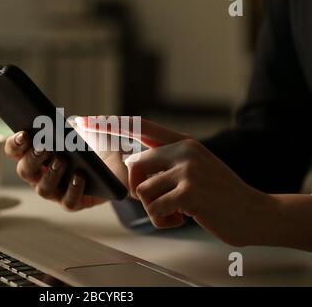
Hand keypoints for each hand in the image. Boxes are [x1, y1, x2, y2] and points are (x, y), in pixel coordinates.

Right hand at [4, 128, 128, 210]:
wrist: (117, 157)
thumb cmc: (94, 140)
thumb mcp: (84, 125)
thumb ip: (76, 121)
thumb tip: (75, 122)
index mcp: (36, 153)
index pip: (15, 151)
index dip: (15, 144)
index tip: (24, 134)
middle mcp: (41, 175)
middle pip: (25, 171)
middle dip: (32, 158)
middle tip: (43, 146)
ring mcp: (56, 190)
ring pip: (43, 189)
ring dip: (51, 174)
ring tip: (62, 161)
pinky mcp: (75, 201)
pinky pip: (69, 202)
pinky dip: (73, 190)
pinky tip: (79, 176)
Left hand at [82, 116, 273, 246]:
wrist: (254, 211)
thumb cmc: (219, 193)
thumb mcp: (195, 167)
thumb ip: (166, 161)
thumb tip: (130, 165)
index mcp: (183, 142)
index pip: (140, 127)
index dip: (111, 123)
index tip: (85, 119)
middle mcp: (183, 150)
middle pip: (134, 167)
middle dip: (139, 189)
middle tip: (162, 201)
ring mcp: (187, 169)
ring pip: (141, 190)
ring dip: (155, 208)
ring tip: (179, 210)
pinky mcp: (189, 191)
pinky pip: (154, 208)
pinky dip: (164, 220)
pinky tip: (185, 218)